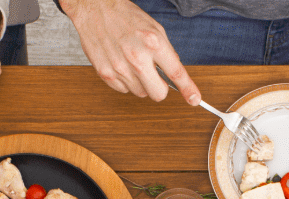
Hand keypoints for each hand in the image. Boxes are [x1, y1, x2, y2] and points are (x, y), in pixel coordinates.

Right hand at [62, 0, 199, 103]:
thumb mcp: (154, 28)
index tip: (194, 99)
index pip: (176, 73)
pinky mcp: (105, 74)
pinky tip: (122, 65)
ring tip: (133, 64)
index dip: (188, 89)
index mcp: (153, 43)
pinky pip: (123, 90)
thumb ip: (166, 51)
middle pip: (158, 93)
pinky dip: (126, 82)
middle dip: (160, 88)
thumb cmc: (124, 16)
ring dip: (141, 83)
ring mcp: (120, 67)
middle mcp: (137, 57)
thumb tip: (173, 72)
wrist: (94, 9)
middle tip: (156, 77)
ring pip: (140, 93)